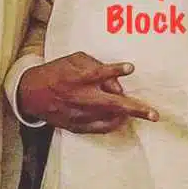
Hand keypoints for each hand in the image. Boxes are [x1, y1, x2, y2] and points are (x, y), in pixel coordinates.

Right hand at [18, 52, 158, 132]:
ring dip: (127, 115)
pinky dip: (114, 123)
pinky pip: (102, 127)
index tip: (130, 68)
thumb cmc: (57, 72)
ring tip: (142, 112)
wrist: (32, 94)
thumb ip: (96, 66)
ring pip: (111, 117)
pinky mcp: (77, 126)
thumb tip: (116, 83)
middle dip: (135, 109)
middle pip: (113, 104)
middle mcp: (81, 97)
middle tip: (154, 115)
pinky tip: (121, 118)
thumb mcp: (73, 60)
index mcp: (78, 78)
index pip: (100, 73)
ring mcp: (80, 114)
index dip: (115, 71)